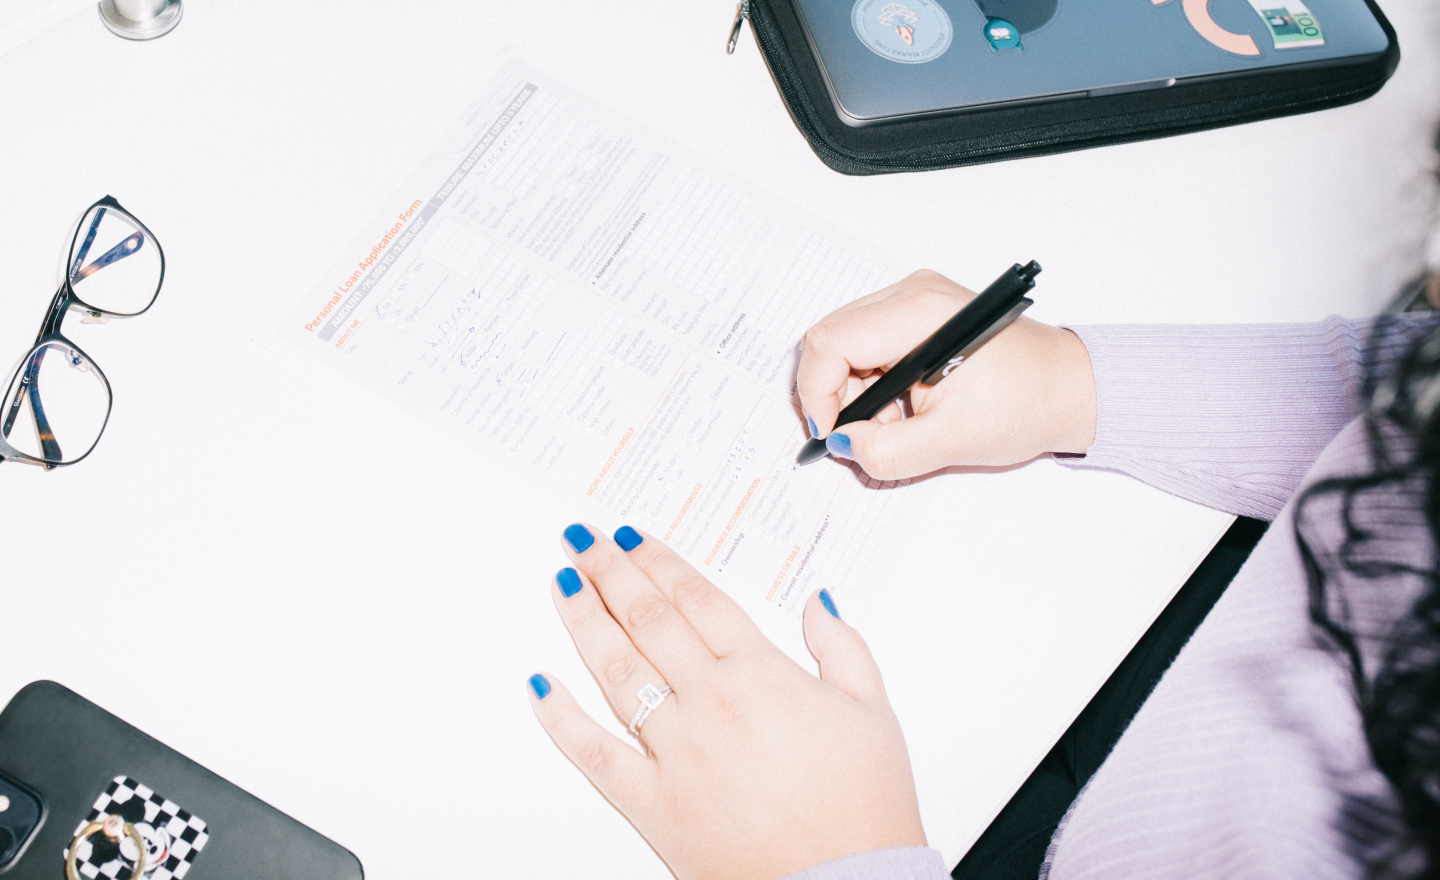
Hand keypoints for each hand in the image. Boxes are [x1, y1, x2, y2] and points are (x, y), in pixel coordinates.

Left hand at [529, 523, 925, 879]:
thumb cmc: (862, 808)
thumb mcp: (873, 713)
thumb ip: (843, 647)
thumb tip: (819, 601)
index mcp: (761, 675)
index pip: (694, 598)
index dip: (657, 560)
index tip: (632, 538)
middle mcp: (710, 704)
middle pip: (646, 619)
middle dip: (608, 571)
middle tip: (582, 539)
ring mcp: (675, 752)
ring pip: (615, 670)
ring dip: (582, 620)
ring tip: (561, 583)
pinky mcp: (652, 802)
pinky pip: (593, 754)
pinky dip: (560, 718)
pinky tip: (540, 685)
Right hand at [798, 269, 1096, 479]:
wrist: (1070, 387)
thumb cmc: (1028, 403)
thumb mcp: (952, 441)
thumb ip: (887, 450)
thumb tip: (843, 443)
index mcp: (920, 313)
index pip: (830, 342)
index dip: (818, 393)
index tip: (832, 433)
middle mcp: (913, 293)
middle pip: (831, 338)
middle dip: (835, 393)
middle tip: (865, 432)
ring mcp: (915, 298)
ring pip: (846, 342)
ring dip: (855, 390)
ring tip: (896, 422)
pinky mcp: (918, 311)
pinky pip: (868, 343)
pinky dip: (872, 380)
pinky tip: (904, 405)